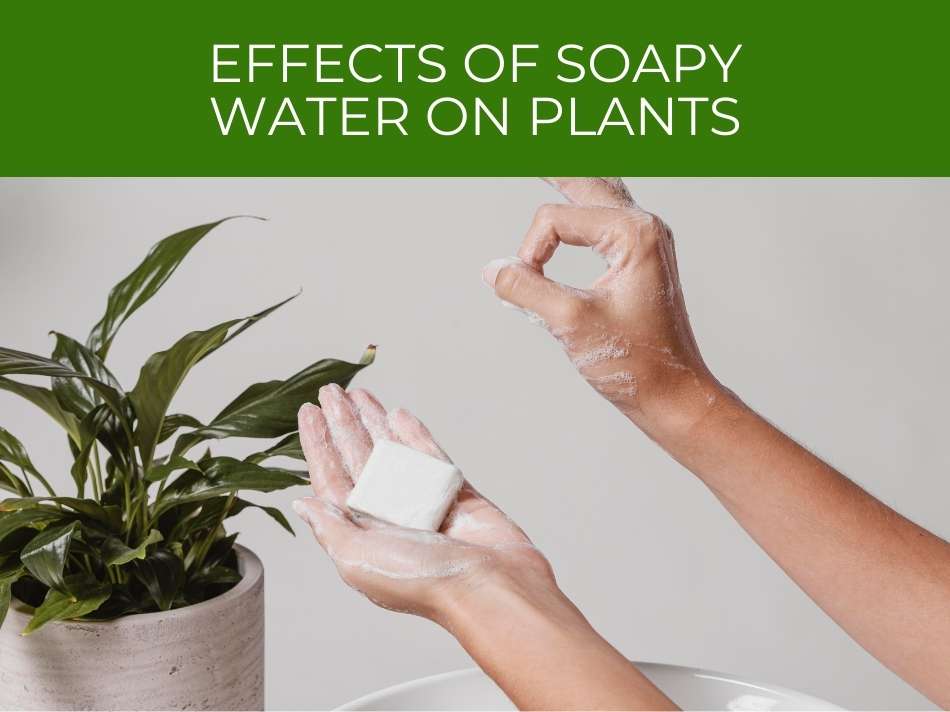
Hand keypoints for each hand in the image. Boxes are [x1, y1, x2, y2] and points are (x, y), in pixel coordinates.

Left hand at [292, 384, 554, 623]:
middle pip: (357, 458)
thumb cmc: (424, 582)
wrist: (489, 585)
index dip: (318, 446)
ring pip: (392, 452)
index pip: (331, 480)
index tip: (308, 414)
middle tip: (330, 392)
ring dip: (373, 422)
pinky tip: (398, 414)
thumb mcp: (358, 560)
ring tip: (359, 393)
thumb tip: (303, 505)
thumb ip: (330, 529)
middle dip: (342, 424)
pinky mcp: (454, 492)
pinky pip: (429, 455)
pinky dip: (414, 434)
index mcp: (362, 533)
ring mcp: (422, 501)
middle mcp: (388, 515)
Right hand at [482, 177, 719, 441]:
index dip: (529, 252)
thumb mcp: (572, 323)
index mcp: (633, 233)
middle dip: (554, 164)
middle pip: (586, 178)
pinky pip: (605, 216)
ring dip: (570, 179)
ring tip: (546, 159)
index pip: (555, 220)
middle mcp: (644, 227)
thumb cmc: (635, 362)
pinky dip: (582, 206)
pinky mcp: (640, 259)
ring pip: (599, 192)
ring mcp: (645, 241)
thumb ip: (527, 289)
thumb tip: (493, 269)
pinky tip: (574, 195)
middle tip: (521, 142)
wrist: (672, 393)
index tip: (528, 286)